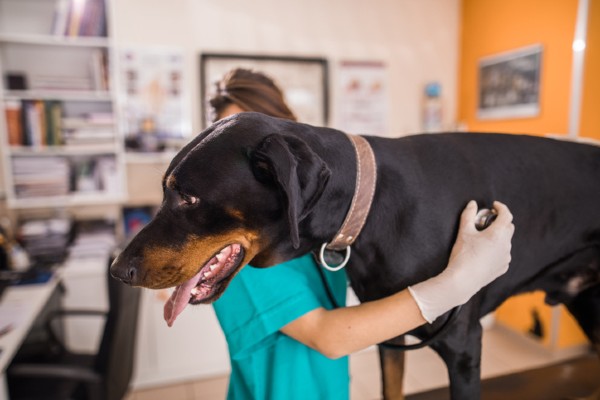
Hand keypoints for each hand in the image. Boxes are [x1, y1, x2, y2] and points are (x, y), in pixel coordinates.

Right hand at [408, 200, 514, 322]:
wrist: (463, 280)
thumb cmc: (463, 255)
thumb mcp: (463, 232)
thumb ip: (468, 215)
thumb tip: (472, 204)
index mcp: (498, 234)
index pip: (506, 215)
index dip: (501, 207)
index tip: (494, 206)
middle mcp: (506, 245)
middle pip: (509, 227)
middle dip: (501, 221)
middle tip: (487, 221)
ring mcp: (506, 257)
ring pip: (506, 241)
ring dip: (499, 236)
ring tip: (484, 238)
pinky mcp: (503, 267)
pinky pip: (503, 254)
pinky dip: (497, 249)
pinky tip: (485, 252)